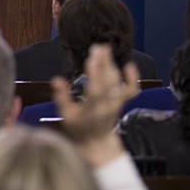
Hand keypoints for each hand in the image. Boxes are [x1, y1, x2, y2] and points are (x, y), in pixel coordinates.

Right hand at [53, 44, 139, 166]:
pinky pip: (131, 90)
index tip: (91, 58)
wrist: (98, 142)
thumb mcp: (65, 115)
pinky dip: (132, 78)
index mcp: (91, 109)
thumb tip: (56, 79)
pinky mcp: (121, 102)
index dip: (94, 74)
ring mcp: (116, 103)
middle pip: (108, 82)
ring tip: (104, 49)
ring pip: (117, 82)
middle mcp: (107, 105)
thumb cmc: (79, 128)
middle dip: (103, 63)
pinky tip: (129, 65)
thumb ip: (61, 97)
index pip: (95, 90)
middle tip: (98, 47)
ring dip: (111, 65)